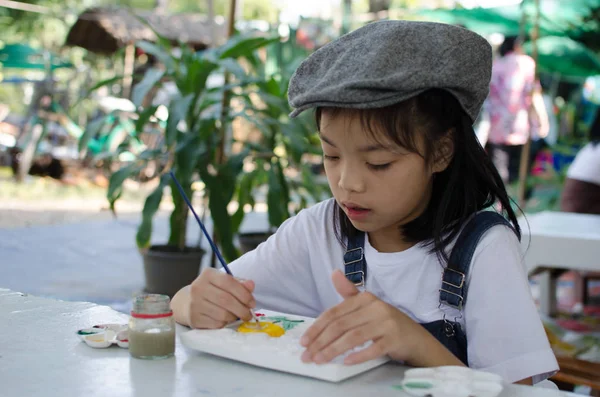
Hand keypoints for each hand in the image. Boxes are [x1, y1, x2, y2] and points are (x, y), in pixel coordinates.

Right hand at [187, 267, 255, 328]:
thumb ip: (239, 283)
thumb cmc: (212, 290)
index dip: (244, 293)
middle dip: (242, 309)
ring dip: (234, 317)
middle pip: (226, 300)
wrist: (187, 302)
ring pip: (222, 314)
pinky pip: (216, 324)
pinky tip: (226, 320)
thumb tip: (251, 285)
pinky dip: (225, 323)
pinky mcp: (194, 319)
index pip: (229, 282)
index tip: (252, 303)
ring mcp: (194, 304)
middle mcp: (198, 287)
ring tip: (238, 316)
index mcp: (208, 274)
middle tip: (249, 314)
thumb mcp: (224, 282)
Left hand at [299, 269, 427, 365]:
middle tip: (308, 356)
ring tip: (320, 360)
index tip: (304, 341)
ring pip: (354, 337)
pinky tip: (346, 362)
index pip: (335, 313)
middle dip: (321, 342)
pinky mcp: (395, 338)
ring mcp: (386, 323)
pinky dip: (359, 355)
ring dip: (334, 350)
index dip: (317, 327)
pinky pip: (373, 348)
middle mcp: (375, 307)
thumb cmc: (386, 323)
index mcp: (365, 298)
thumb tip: (333, 273)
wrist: (415, 338)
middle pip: (341, 325)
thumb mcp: (366, 306)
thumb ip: (348, 292)